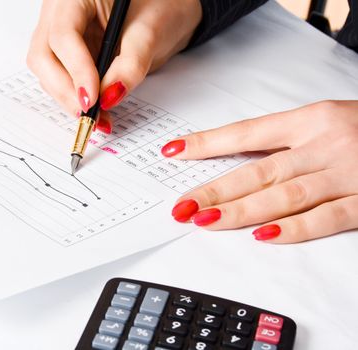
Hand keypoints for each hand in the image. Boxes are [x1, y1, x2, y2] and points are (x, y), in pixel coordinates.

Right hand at [27, 0, 201, 132]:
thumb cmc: (158, 8)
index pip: (63, 34)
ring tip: (98, 117)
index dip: (76, 69)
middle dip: (65, 89)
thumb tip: (109, 97)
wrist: (165, 12)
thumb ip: (130, 65)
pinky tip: (96, 111)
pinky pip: (61, 81)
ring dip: (69, 99)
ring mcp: (59, 35)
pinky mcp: (67, 56)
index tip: (93, 98)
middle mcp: (59, 13)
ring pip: (47, 73)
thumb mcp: (150, 33)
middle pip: (44, 56)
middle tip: (89, 112)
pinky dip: (76, 99)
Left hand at [162, 100, 357, 242]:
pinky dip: (295, 228)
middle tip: (183, 204)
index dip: (208, 143)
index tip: (175, 152)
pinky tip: (264, 236)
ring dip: (242, 210)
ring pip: (285, 194)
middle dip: (216, 189)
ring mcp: (348, 172)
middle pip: (259, 169)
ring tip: (207, 220)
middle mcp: (325, 142)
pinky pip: (328, 217)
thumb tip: (235, 158)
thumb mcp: (325, 121)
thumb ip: (285, 141)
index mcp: (311, 119)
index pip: (247, 131)